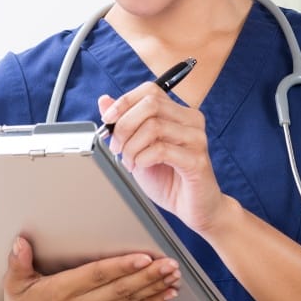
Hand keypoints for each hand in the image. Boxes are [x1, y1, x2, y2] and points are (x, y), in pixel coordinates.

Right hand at [3, 236, 179, 300]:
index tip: (142, 257)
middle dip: (147, 277)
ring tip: (172, 277)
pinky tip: (164, 295)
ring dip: (153, 290)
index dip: (120, 266)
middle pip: (119, 291)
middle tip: (168, 265)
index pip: (95, 276)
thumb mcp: (15, 288)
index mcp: (60, 292)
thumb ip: (18, 265)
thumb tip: (20, 243)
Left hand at [98, 83, 226, 232]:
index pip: (150, 91)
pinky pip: (161, 150)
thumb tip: (104, 100)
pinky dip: (142, 158)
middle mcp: (191, 120)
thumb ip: (124, 123)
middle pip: (150, 104)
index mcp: (179, 113)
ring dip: (132, 146)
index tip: (108, 119)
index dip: (125, 101)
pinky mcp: (196, 160)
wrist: (195, 209)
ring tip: (130, 162)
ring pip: (153, 126)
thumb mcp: (138, 148)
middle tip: (117, 146)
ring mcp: (196, 139)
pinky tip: (141, 166)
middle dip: (124, 125)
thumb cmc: (169, 179)